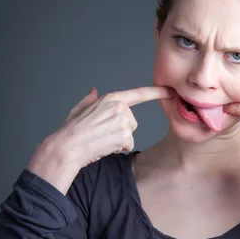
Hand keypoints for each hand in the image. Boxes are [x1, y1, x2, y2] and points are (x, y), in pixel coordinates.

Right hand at [54, 85, 175, 168]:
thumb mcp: (78, 109)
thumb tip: (93, 91)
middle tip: (102, 134)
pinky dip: (118, 148)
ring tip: (102, 140)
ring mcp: (123, 120)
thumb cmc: (71, 130)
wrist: (68, 146)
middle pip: (132, 122)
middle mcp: (120, 107)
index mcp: (111, 99)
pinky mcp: (125, 134)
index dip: (157, 92)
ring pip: (130, 134)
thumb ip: (89, 100)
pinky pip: (128, 144)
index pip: (138, 94)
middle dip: (121, 130)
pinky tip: (105, 146)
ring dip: (119, 140)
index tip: (170, 91)